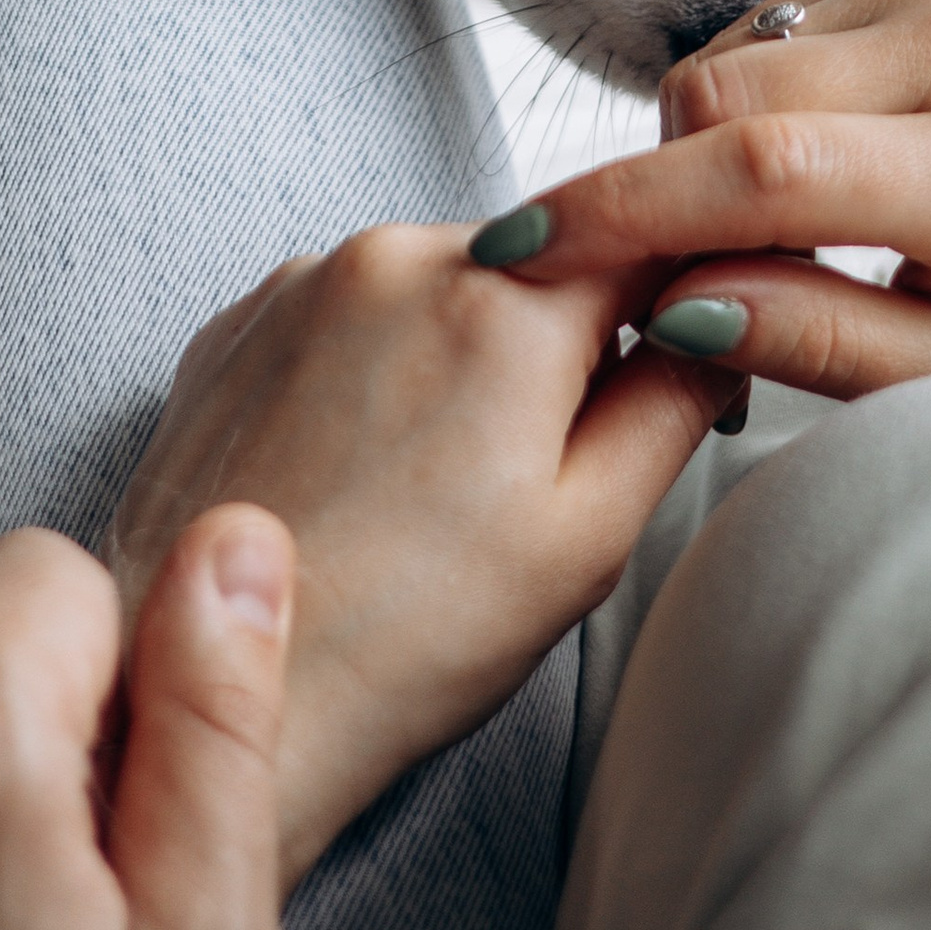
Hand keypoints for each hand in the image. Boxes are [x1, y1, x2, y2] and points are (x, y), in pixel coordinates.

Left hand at [107, 227, 736, 883]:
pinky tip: (361, 473)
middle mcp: (396, 254)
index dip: (669, 306)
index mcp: (502, 301)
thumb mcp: (587, 539)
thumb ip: (672, 404)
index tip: (664, 372)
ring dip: (458, 354)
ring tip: (429, 490)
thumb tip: (712, 327)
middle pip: (534, 259)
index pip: (637, 237)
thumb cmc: (400, 642)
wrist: (218, 692)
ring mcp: (304, 280)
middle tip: (532, 475)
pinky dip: (374, 369)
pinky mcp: (239, 320)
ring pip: (438, 285)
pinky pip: (347, 312)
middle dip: (555, 342)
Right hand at [479, 0, 930, 394]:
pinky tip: (834, 155)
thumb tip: (675, 307)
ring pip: (734, 46)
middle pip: (719, 89)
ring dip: (718, 138)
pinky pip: (775, 19)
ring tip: (795, 227)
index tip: (522, 253)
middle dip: (664, 182)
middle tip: (700, 276)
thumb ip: (825, 341)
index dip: (623, 211)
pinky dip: (765, 90)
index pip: (758, 167)